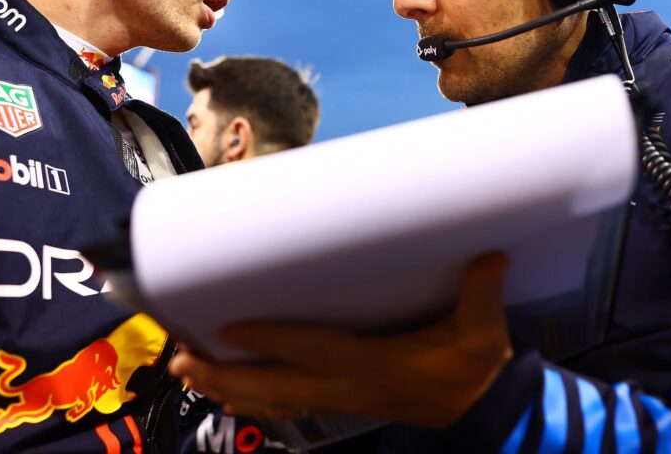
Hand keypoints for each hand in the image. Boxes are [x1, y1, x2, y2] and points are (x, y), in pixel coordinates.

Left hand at [168, 252, 512, 427]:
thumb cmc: (472, 371)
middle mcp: (345, 386)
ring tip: (188, 372)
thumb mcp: (482, 334)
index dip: (269, 338)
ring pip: (270, 399)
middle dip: (223, 375)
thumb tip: (490, 259)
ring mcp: (339, 398)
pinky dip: (250, 398)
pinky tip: (228, 392)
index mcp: (371, 365)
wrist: (479, 411)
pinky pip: (282, 404)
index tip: (227, 326)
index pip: (310, 350)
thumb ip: (481, 295)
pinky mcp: (339, 401)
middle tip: (181, 360)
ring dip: (227, 388)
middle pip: (272, 386)